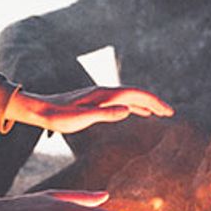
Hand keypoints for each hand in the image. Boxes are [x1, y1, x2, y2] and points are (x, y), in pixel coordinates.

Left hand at [7, 86, 172, 135]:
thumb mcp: (81, 118)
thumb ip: (104, 114)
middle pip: (135, 94)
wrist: (40, 110)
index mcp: (103, 95)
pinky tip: (137, 114)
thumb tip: (128, 111)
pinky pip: (120, 102)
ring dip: (145, 104)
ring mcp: (100, 96)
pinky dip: (133, 107)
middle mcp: (104, 92)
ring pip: (129, 97)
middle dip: (154, 102)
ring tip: (159, 113)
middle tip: (170, 113)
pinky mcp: (96, 101)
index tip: (167, 111)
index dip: (153, 102)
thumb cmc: (58, 117)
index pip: (135, 95)